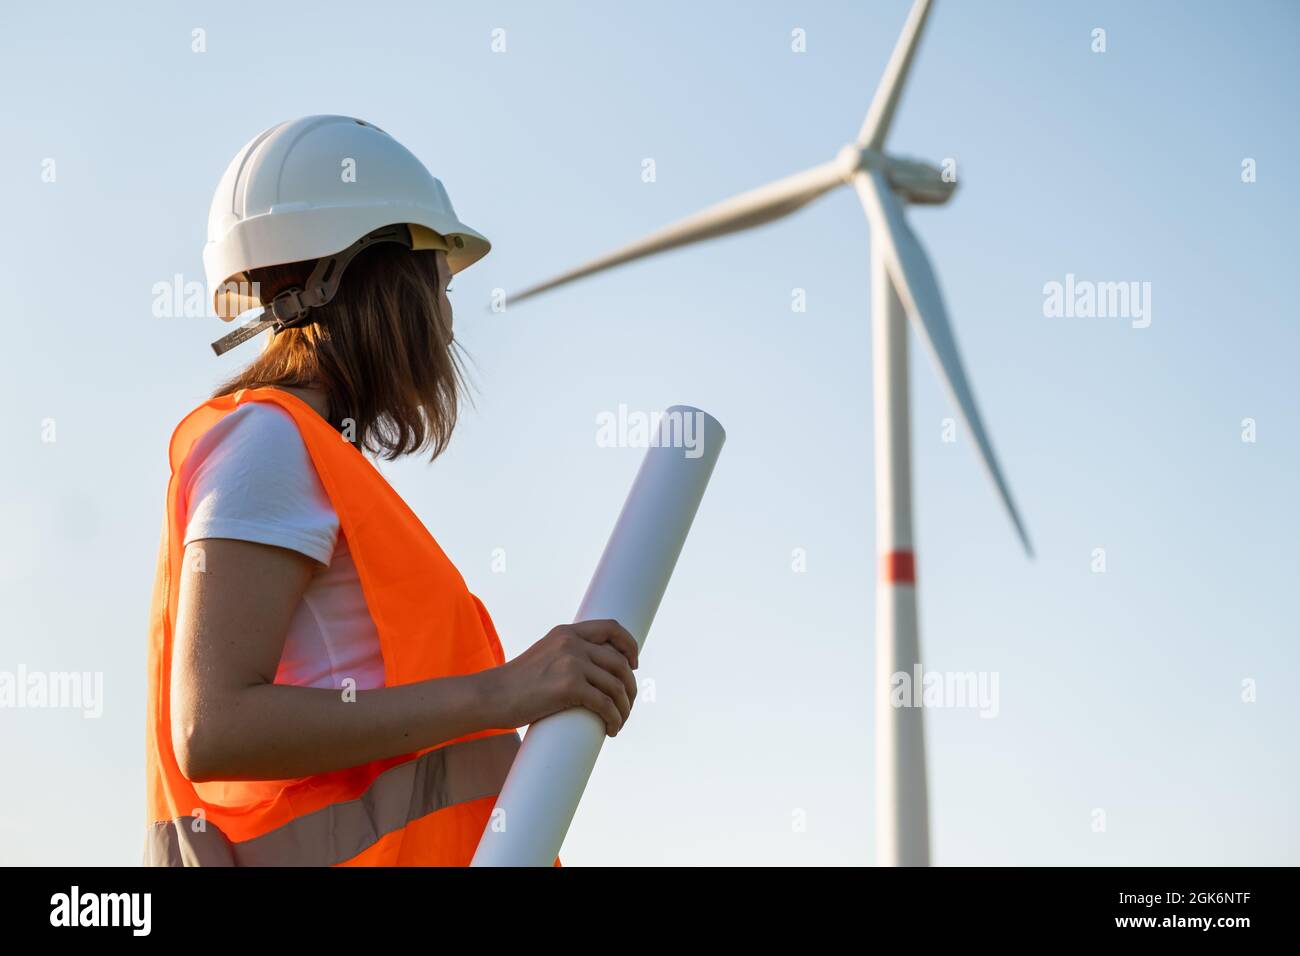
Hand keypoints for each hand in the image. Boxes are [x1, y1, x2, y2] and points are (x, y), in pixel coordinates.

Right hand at [487, 620, 638, 735]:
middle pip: (619, 661)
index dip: (629, 645)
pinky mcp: (568, 686)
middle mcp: (572, 642)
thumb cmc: (516, 684)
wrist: (490, 696)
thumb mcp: (544, 656)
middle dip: (630, 685)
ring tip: (619, 721)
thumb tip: (592, 673)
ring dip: (624, 706)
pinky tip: (612, 729)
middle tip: (627, 703)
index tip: (633, 664)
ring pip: (616, 685)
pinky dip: (614, 718)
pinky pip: (605, 704)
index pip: (611, 627)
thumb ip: (566, 656)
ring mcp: (571, 663)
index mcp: (566, 632)